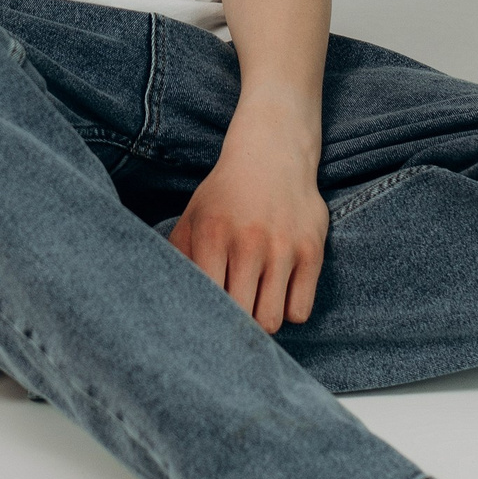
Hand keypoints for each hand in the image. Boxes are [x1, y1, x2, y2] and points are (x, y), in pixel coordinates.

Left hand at [169, 99, 329, 333]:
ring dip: (262, 319)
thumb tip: (165, 299)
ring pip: (272, 320)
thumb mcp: (193, 217)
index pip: (208, 302)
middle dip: (235, 325)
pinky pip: (300, 310)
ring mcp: (283, 248)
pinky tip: (280, 293)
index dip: (207, 319)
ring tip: (256, 304)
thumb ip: (176, 256)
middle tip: (232, 317)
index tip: (206, 323)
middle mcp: (249, 243)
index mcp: (212, 235)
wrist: (272, 153)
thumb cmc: (226, 194)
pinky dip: (289, 310)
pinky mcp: (312, 252)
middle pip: (242, 319)